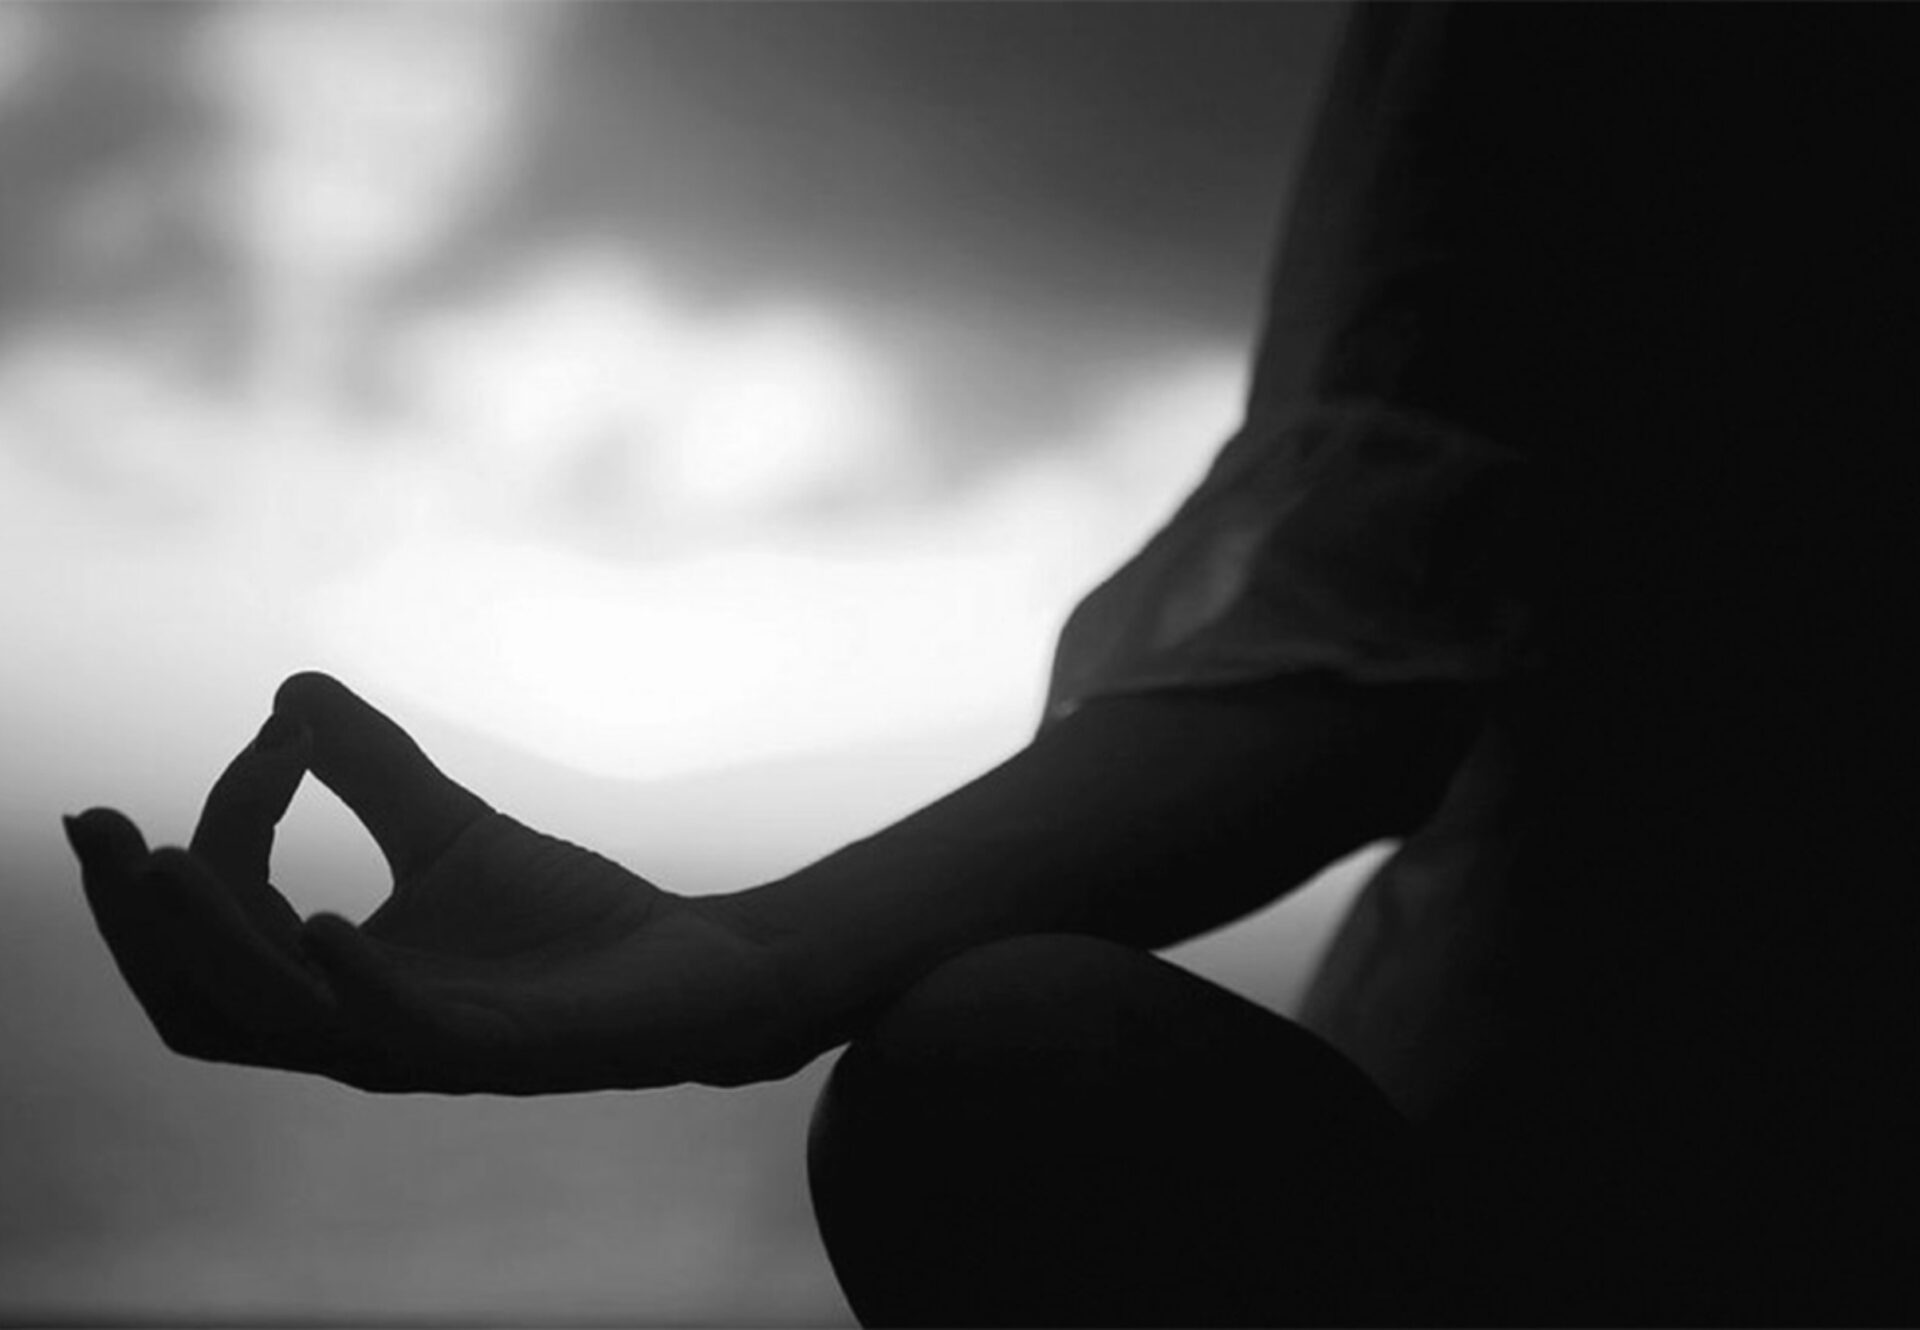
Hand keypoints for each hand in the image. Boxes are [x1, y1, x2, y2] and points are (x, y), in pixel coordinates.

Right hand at [64, 673, 807, 1092]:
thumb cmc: (567, 923)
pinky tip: (319, 922)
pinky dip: (348, 979)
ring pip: (273, 1020)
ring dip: (211, 939)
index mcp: (333, 985)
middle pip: (200, 998)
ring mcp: (421, 1050)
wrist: (694, 968)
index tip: (279, 734)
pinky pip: (397, 1031)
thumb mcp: (448, 829)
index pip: (228, 919)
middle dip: (139, 918)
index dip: (224, 825)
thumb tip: (286, 689)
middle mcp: (355, 1031)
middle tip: (101, 828)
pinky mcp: (495, 1053)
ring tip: (167, 862)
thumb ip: (370, 771)